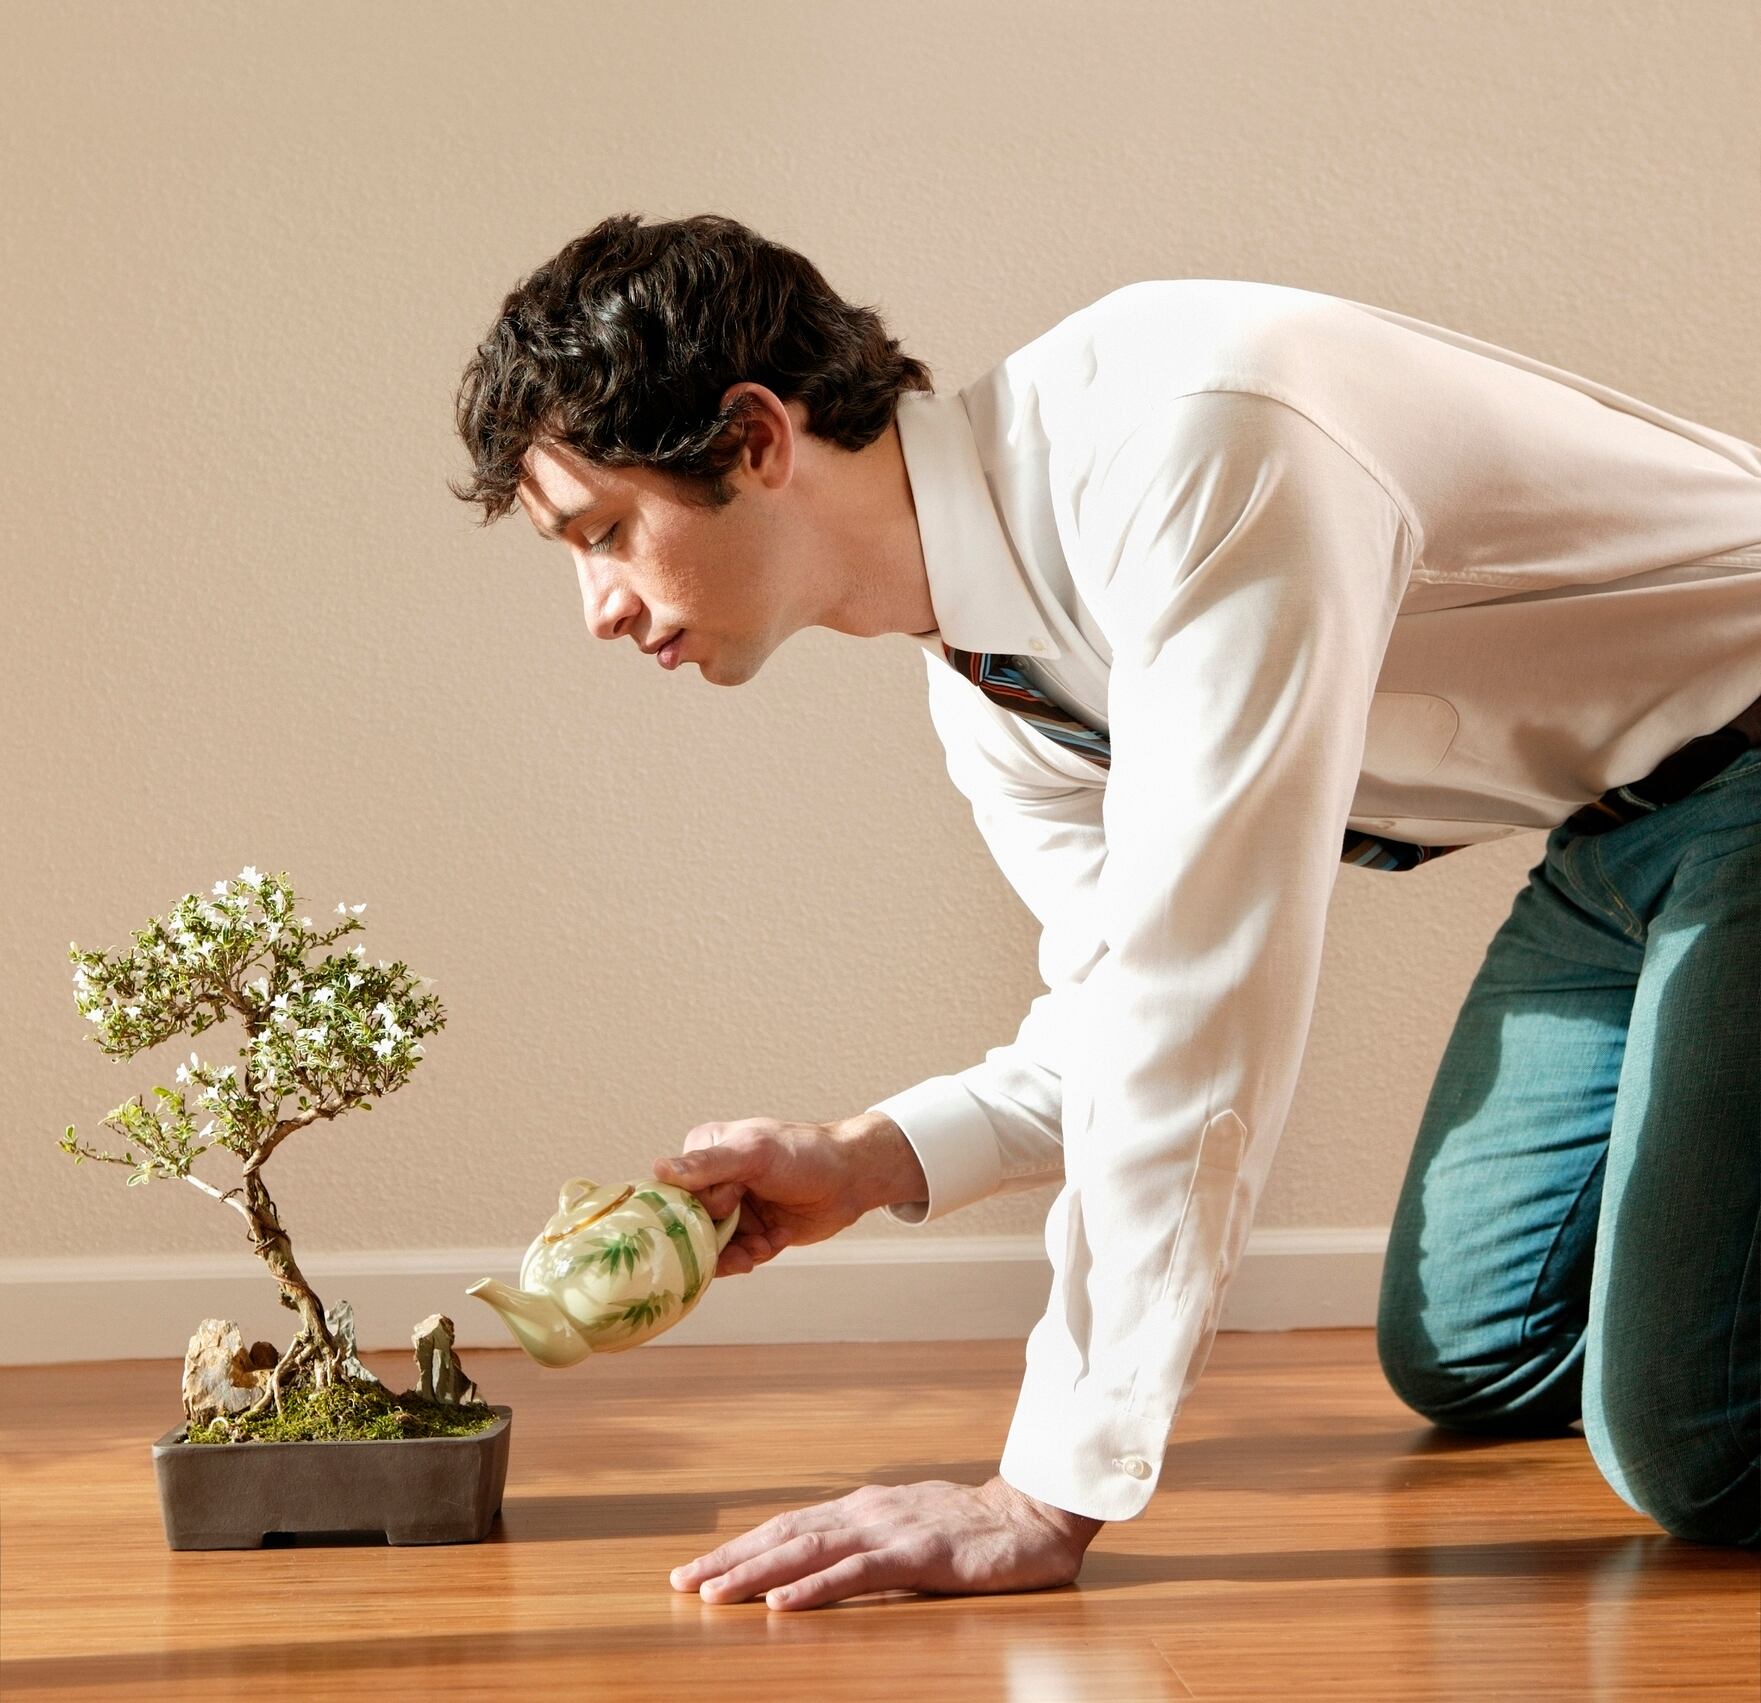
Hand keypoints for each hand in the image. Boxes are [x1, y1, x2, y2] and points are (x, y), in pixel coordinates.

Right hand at [652, 1114, 909, 1277]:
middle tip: (747, 1238)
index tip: (731, 1205)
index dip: (699, 1207)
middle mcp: (713, 1181)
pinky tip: (775, 1242)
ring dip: (737, 1253)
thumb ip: (709, 1164)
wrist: (850, 1179)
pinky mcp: (751, 1232)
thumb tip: (658, 1169)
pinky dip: (754, 1255)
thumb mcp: (755, 1153)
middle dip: (718, 1240)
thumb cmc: (804, 1154)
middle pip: (691, 1225)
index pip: (675, 1192)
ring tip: (762, 1247)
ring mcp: (732, 1208)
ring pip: (712, 1247)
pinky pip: (735, 1256)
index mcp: (704, 1151)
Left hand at [667, 1475, 1103, 1610]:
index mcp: (863, 1509)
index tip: (696, 1571)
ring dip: (755, 1572)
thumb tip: (819, 1564)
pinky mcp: (918, 1554)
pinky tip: (783, 1601)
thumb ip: (868, 1544)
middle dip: (729, 1560)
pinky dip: (814, 1586)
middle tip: (681, 1583)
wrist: (1034, 1519)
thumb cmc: (975, 1532)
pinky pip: (856, 1573)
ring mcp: (891, 1530)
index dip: (739, 1548)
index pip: (788, 1528)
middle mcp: (867, 1512)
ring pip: (808, 1549)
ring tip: (713, 1594)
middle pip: (784, 1534)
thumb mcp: (910, 1533)